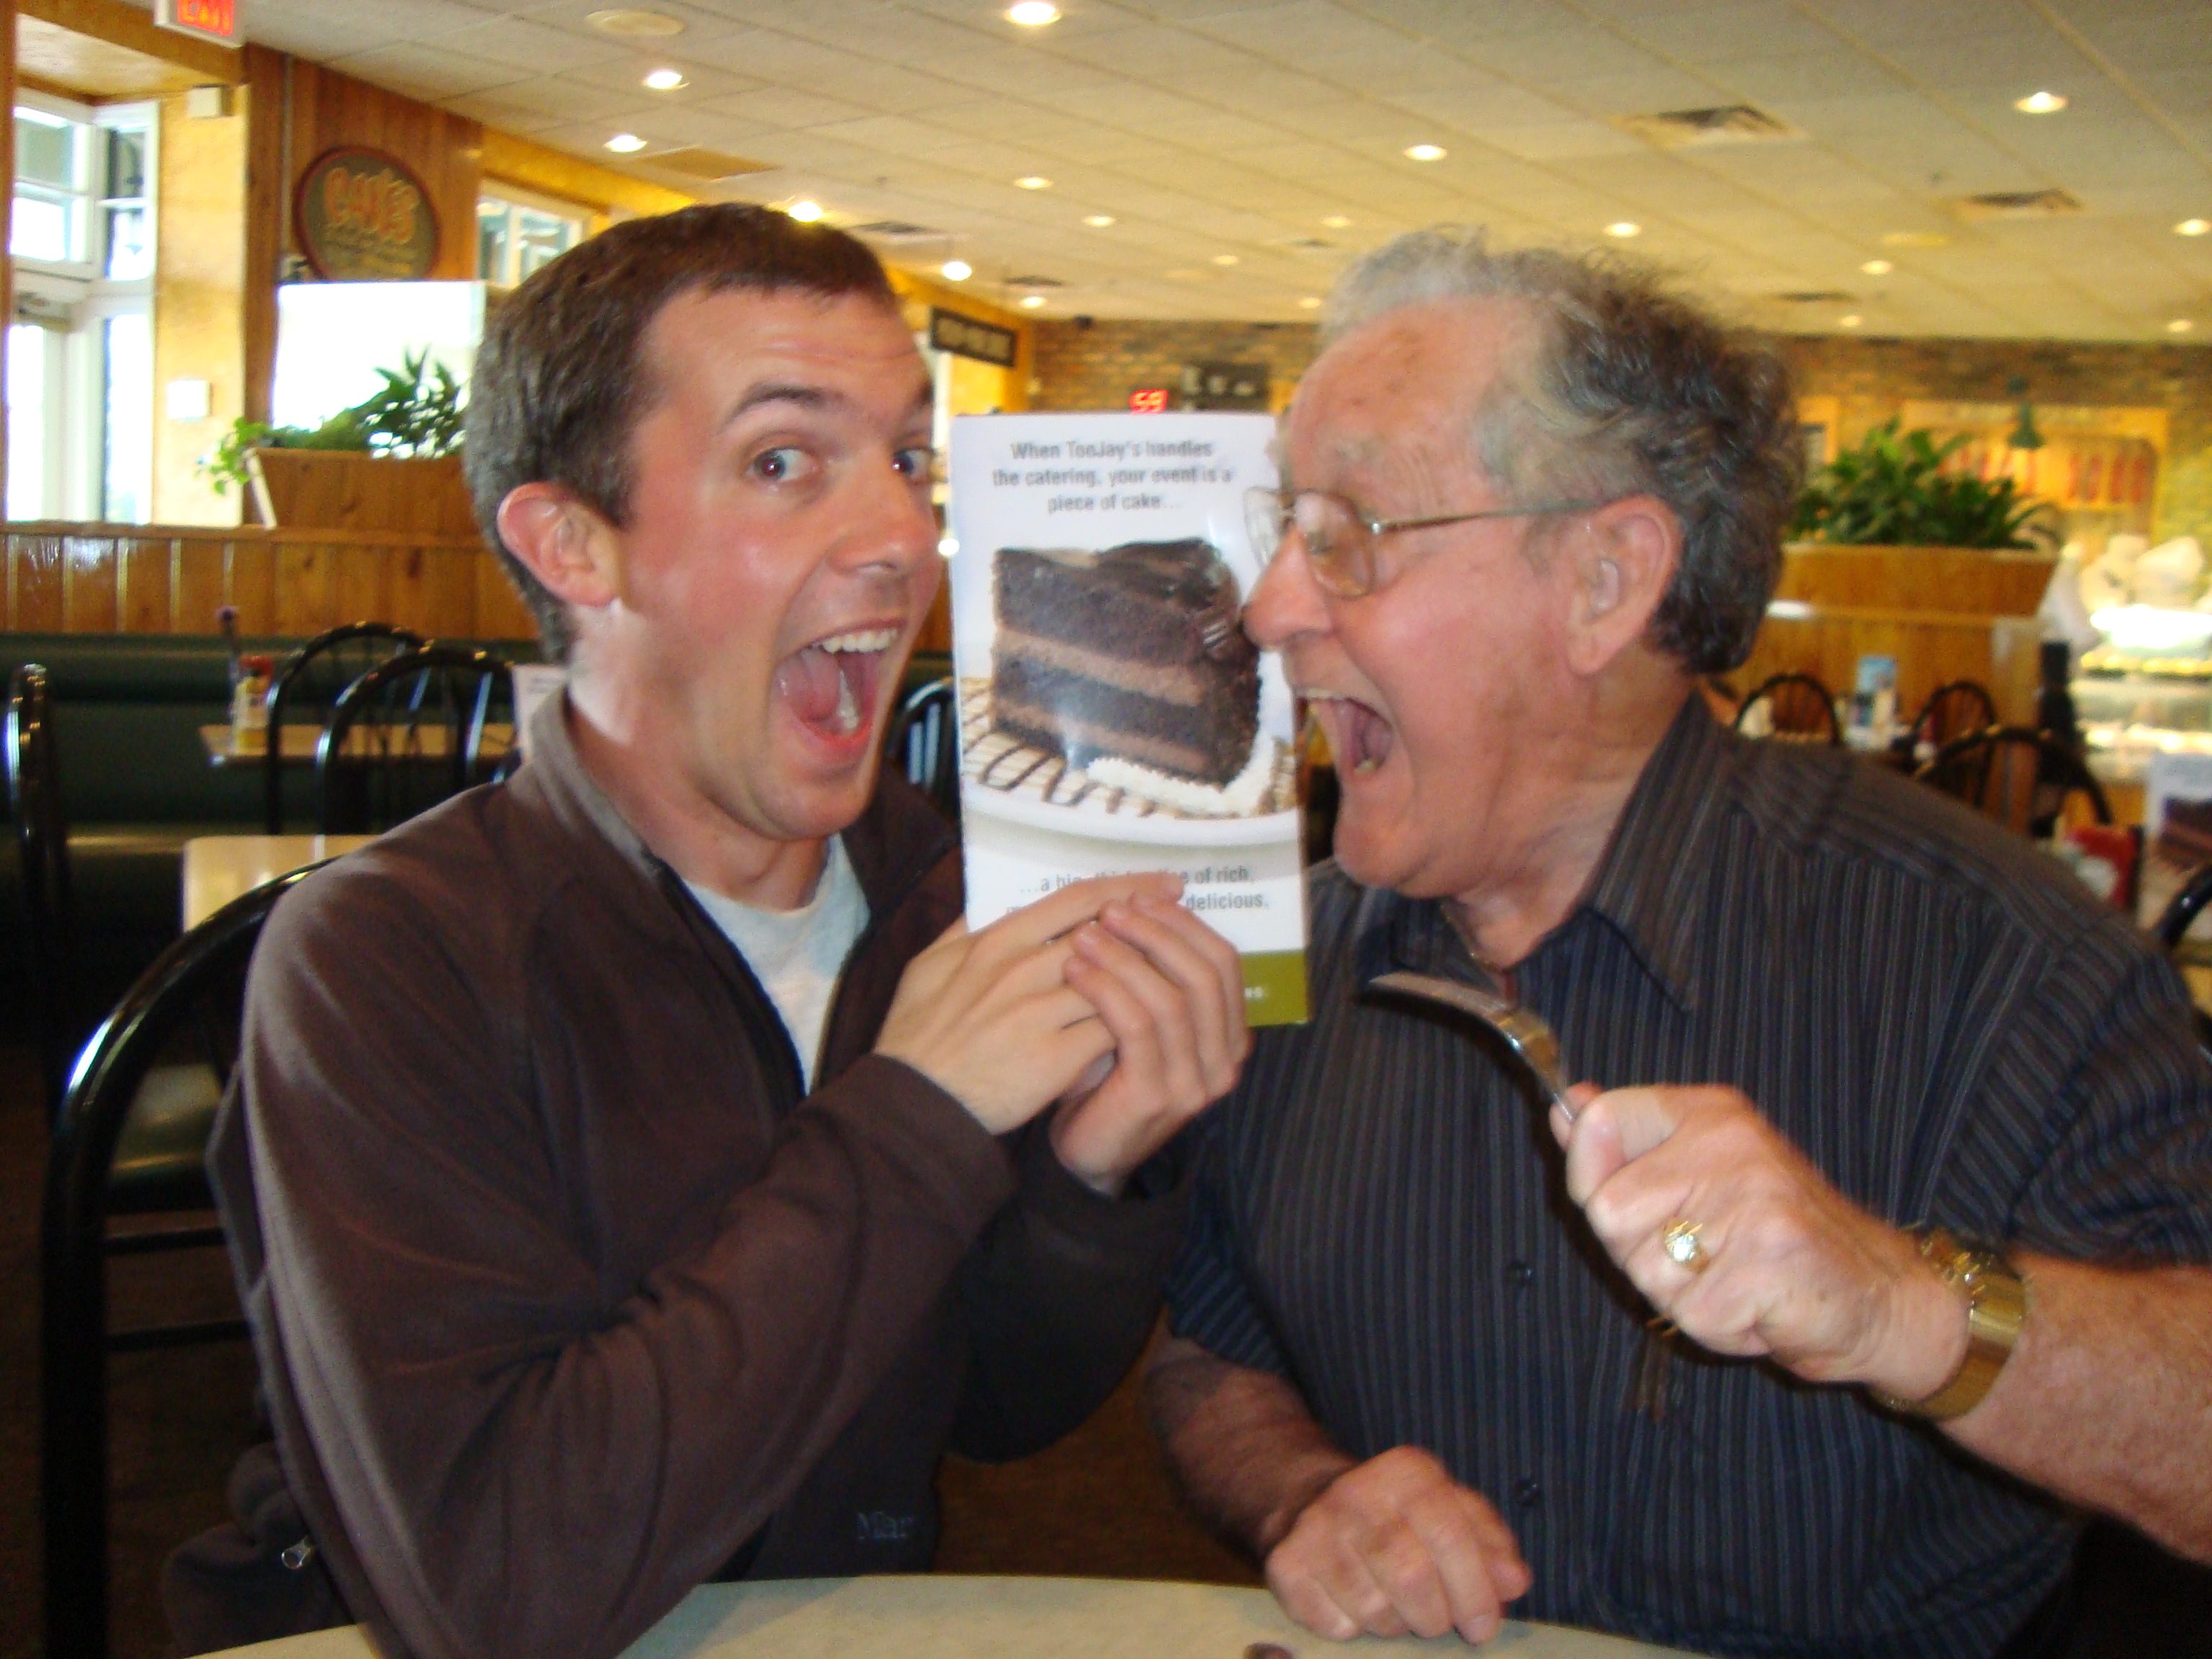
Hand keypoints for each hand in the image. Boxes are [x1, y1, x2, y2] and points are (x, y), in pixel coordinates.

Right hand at [875, 874, 1183, 1134]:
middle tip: (1186, 922)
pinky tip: (1156, 1024)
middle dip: (1152, 927)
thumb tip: (989, 904)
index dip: (1126, 888)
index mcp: (995, 942)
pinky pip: (1109, 1031)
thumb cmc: (917, 1036)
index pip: (1075, 901)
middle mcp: (1020, 969)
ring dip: (1150, 976)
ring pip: (1115, 982)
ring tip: (1180, 974)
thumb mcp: (927, 966)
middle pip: (1106, 935)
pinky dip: (1135, 1024)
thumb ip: (962, 930)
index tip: (1163, 884)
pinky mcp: (1053, 1058)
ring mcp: (1037, 1013)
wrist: (914, 1103)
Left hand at [1049, 892, 1251, 1193]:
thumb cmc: (1110, 1077)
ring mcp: (1194, 1083)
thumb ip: (1154, 974)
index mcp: (1229, 1036)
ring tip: (1084, 936)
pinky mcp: (1155, 1096)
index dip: (1182, 923)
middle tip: (1110, 910)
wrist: (1087, 1154)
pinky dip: (1106, 990)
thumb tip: (1137, 897)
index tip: (1137, 896)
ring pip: (1170, 998)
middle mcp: (1224, 1061)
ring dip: (1124, 957)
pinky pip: (1136, 1027)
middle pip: (1205, 975)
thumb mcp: (1142, 1019)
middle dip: (1156, 933)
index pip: (1224, 961)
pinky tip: (1075, 971)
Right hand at [1265, 1447, 1529, 1643]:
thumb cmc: (1399, 1516)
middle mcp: (1357, 1492)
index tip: (1483, 1625)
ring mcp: (1315, 1527)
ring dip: (1395, 1624)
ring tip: (1396, 1607)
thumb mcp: (1452, 1513)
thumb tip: (1514, 1581)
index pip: (1451, 1536)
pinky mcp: (1284, 1564)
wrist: (1310, 1499)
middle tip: (1437, 1622)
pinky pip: (1334, 1624)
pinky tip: (1354, 1605)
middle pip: (1411, 1578)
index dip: (1474, 1590)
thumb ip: (1490, 1546)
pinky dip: (1353, 1629)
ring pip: (1373, 1609)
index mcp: (1408, 1473)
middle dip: (1435, 1616)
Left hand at [1555, 1085, 1965, 1397]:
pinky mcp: (1770, 1259)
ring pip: (1647, 1271)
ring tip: (1737, 1281)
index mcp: (1708, 1114)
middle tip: (1703, 1261)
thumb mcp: (1701, 1176)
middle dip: (1641, 1256)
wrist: (1883, 1296)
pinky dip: (1722, 1329)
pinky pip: (1693, 1315)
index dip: (1591, 1176)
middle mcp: (1729, 1143)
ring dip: (1684, 1298)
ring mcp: (1752, 1198)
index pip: (1601, 1120)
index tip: (1628, 1205)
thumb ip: (1629, 1149)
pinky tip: (1762, 1308)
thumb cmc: (1779, 1243)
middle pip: (1609, 1211)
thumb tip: (1563, 1109)